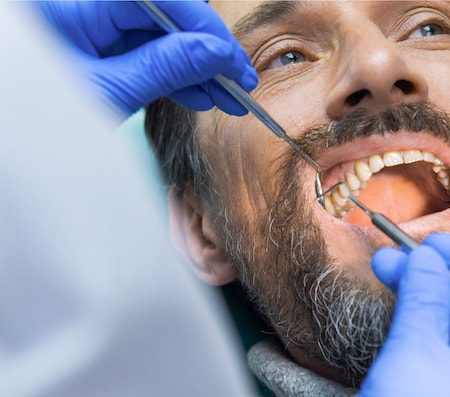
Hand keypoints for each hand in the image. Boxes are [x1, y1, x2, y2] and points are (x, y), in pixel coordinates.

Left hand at [38, 1, 256, 116]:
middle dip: (206, 52)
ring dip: (196, 69)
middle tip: (239, 86)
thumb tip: (214, 52)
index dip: (207, 31)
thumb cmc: (32, 116)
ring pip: (159, 40)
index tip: (235, 64)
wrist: (6, 142)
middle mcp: (89, 8)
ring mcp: (92, 29)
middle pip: (165, 19)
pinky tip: (199, 96)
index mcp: (81, 2)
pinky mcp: (95, 51)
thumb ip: (164, 66)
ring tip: (225, 100)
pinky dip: (172, 77)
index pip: (164, 1)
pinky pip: (143, 56)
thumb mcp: (106, 91)